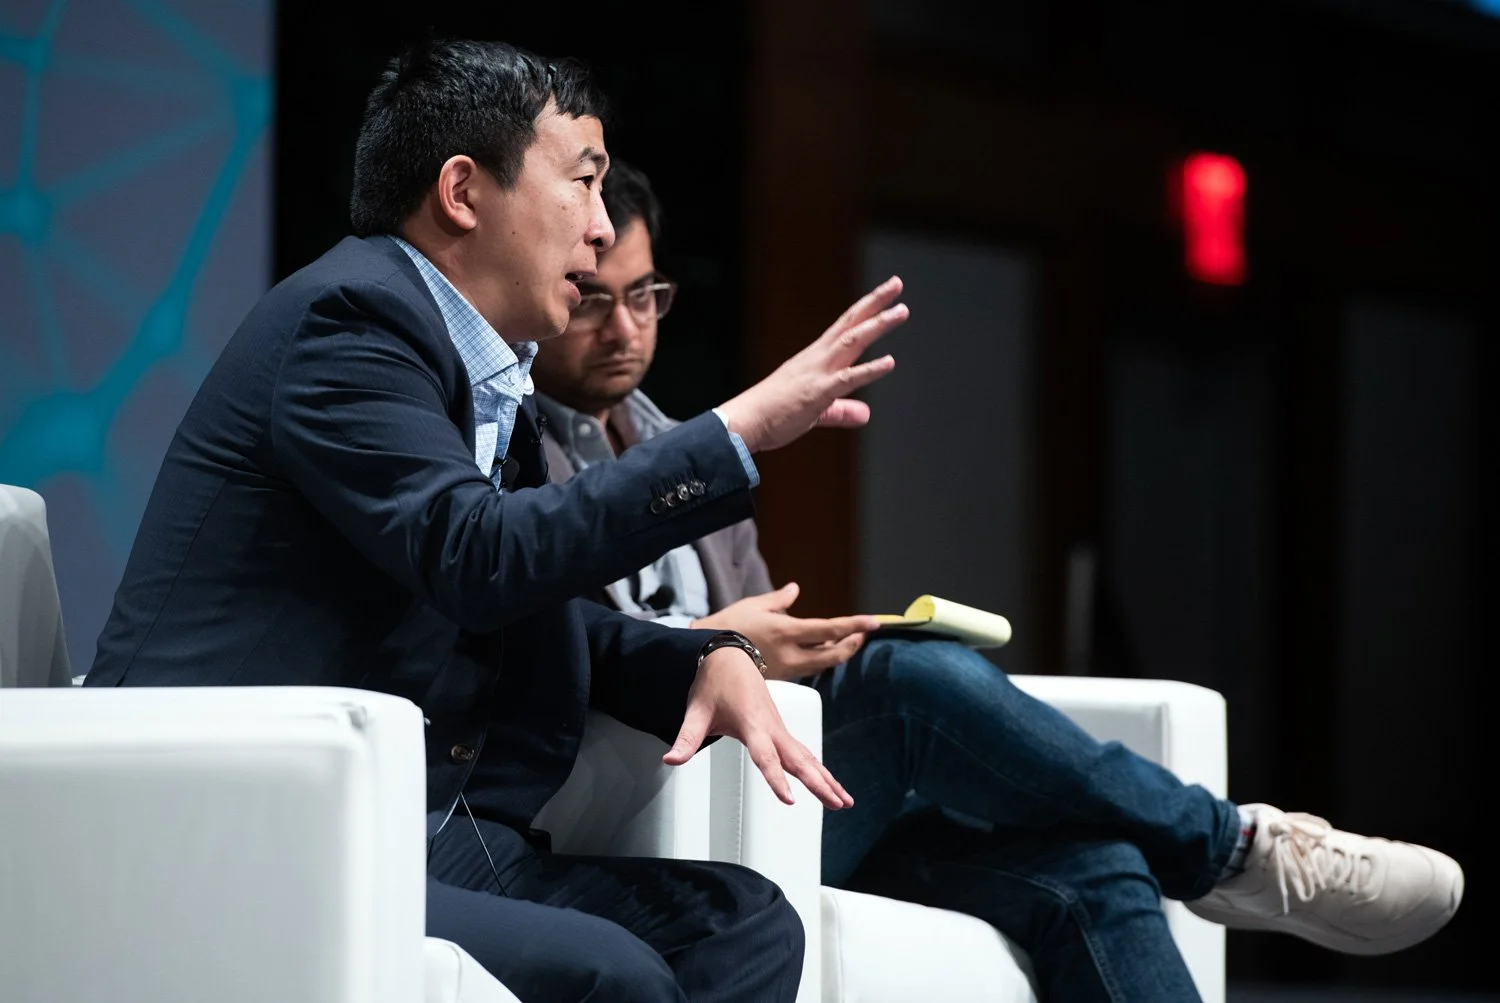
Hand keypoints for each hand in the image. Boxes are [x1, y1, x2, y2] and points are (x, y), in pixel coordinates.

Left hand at [662, 645, 853, 808]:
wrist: (729, 655)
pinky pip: (805, 752)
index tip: (789, 799)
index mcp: (751, 723)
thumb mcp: (696, 711)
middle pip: (798, 760)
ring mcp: (780, 728)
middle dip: (819, 783)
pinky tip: (832, 785)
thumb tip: (671, 759)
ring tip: (844, 802)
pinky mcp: (782, 729)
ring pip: (808, 757)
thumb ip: (686, 738)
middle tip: (836, 803)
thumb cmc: (714, 683)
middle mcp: (771, 726)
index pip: (765, 756)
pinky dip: (820, 769)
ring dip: (827, 779)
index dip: (776, 778)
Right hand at [693, 583, 879, 681]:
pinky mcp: (781, 676)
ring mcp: (787, 667)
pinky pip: (809, 667)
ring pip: (823, 663)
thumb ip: (779, 599)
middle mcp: (791, 653)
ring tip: (846, 639)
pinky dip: (821, 657)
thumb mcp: (755, 605)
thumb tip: (794, 589)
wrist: (709, 654)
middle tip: (862, 634)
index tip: (873, 622)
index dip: (854, 626)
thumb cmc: (729, 626)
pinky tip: (822, 649)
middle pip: (833, 655)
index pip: (830, 629)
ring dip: (838, 651)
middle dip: (852, 644)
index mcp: (787, 631)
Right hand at [717, 276, 908, 452]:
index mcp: (816, 358)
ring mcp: (817, 372)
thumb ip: (842, 411)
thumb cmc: (773, 414)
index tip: (885, 293)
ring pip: (852, 341)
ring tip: (901, 311)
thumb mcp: (815, 410)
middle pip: (851, 323)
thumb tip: (865, 414)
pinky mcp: (817, 393)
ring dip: (877, 325)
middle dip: (875, 302)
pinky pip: (847, 379)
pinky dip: (869, 370)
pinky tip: (890, 362)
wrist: (745, 422)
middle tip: (896, 283)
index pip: (845, 326)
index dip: (866, 308)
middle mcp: (818, 358)